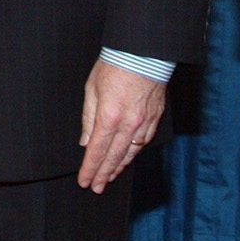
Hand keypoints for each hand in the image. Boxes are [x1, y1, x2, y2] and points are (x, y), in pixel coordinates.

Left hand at [77, 60, 165, 193]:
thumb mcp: (92, 89)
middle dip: (104, 174)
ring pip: (130, 153)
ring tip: (110, 177)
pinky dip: (134, 153)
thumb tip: (86, 142)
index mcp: (109, 117)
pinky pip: (144, 142)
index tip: (84, 181)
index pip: (97, 151)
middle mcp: (128, 124)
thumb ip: (89, 118)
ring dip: (119, 167)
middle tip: (96, 187)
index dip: (90, 169)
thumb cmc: (115, 66)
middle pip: (114, 157)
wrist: (143, 53)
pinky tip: (128, 158)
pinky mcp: (155, 118)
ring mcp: (144, 123)